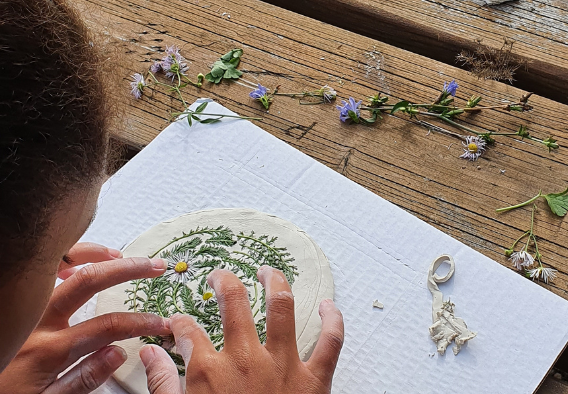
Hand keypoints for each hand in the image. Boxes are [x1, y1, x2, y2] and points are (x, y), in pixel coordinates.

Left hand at [0, 243, 170, 393]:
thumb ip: (83, 380)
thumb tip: (118, 352)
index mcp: (48, 350)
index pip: (108, 327)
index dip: (141, 322)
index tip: (161, 322)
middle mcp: (37, 321)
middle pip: (89, 280)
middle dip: (128, 269)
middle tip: (156, 267)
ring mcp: (26, 308)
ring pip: (62, 264)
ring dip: (98, 255)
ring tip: (125, 256)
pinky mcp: (17, 303)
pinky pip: (42, 270)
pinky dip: (66, 257)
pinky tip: (84, 258)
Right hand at [140, 266, 343, 393]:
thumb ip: (162, 384)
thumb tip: (148, 354)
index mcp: (210, 372)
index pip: (188, 331)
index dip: (180, 322)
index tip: (179, 322)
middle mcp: (246, 359)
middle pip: (234, 302)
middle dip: (225, 281)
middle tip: (220, 276)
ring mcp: (283, 365)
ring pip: (282, 307)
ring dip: (276, 282)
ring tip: (270, 271)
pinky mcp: (315, 378)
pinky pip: (330, 341)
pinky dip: (333, 320)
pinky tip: (330, 306)